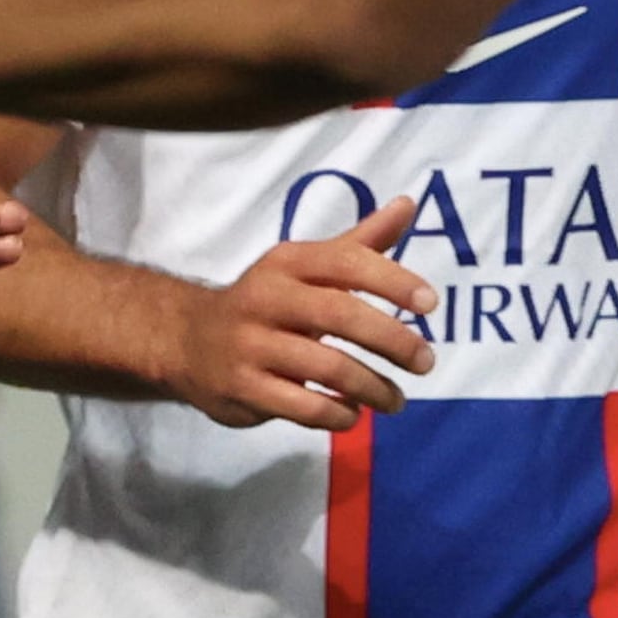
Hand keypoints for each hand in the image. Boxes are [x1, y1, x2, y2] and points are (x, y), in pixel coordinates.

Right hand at [170, 198, 436, 431]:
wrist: (187, 340)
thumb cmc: (267, 302)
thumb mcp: (306, 266)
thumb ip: (359, 243)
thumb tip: (408, 203)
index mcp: (286, 262)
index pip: (346, 262)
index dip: (392, 280)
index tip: (430, 304)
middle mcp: (266, 297)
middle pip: (340, 315)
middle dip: (392, 340)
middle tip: (426, 362)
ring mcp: (250, 345)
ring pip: (326, 367)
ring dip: (373, 387)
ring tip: (396, 400)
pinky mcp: (242, 387)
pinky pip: (302, 406)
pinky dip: (337, 413)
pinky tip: (353, 414)